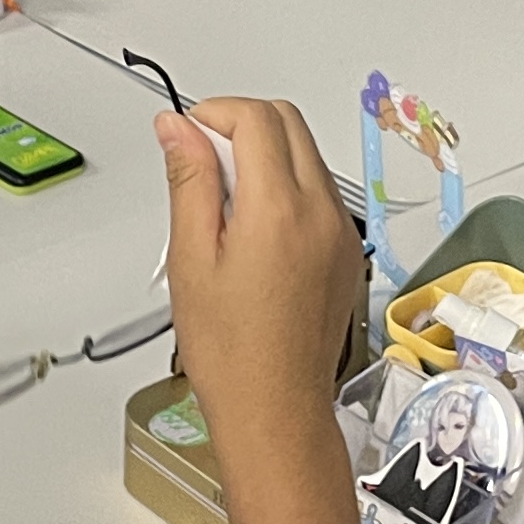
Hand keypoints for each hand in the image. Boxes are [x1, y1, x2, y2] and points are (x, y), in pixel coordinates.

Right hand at [156, 98, 364, 440]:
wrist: (275, 410)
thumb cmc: (231, 352)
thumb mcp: (191, 258)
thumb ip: (189, 181)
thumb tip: (178, 127)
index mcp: (279, 211)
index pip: (256, 119)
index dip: (214, 113)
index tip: (187, 134)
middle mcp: (321, 214)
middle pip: (288, 124)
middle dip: (241, 125)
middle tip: (201, 163)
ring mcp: (340, 233)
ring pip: (306, 156)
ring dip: (265, 156)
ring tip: (223, 208)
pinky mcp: (346, 253)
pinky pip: (318, 194)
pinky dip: (286, 189)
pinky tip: (252, 231)